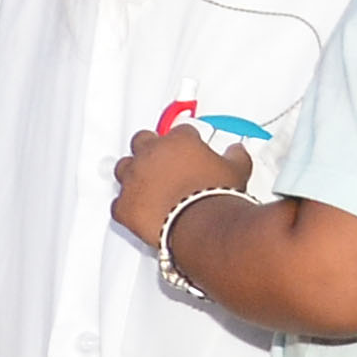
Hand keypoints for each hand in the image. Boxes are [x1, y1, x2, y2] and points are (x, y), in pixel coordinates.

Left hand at [110, 121, 250, 246]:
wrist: (202, 225)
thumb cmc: (216, 197)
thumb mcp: (237, 170)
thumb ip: (235, 156)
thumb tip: (236, 151)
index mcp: (177, 142)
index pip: (180, 132)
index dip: (186, 141)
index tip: (190, 149)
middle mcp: (150, 155)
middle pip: (143, 140)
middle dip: (151, 148)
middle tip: (163, 160)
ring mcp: (133, 179)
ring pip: (123, 167)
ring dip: (133, 173)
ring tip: (146, 184)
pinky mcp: (124, 205)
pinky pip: (118, 203)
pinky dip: (127, 206)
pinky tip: (137, 210)